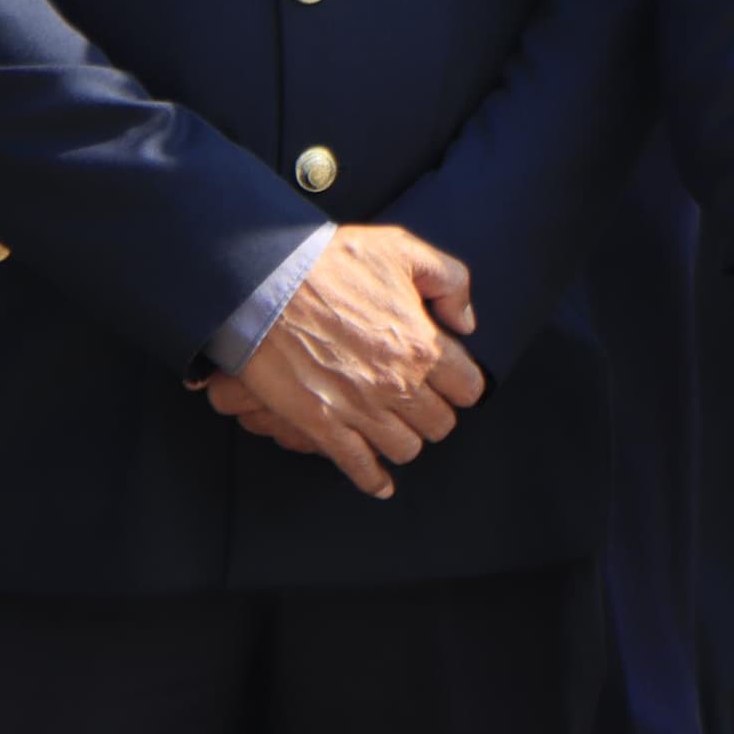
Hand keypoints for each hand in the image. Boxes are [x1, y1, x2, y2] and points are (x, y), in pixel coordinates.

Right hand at [219, 226, 484, 498]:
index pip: (469, 389)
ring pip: (405, 448)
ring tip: (398, 426)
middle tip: (424, 402)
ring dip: (406, 439)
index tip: (454, 382)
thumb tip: (466, 322)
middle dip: (436, 412)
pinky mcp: (320, 424)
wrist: (264, 282)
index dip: (464, 385)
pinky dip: (373, 479)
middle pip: (440, 424)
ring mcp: (359, 408)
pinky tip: (381, 484)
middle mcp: (398, 384)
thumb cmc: (332, 262)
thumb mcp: (405, 250)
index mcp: (424, 345)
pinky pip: (357, 466)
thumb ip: (450, 283)